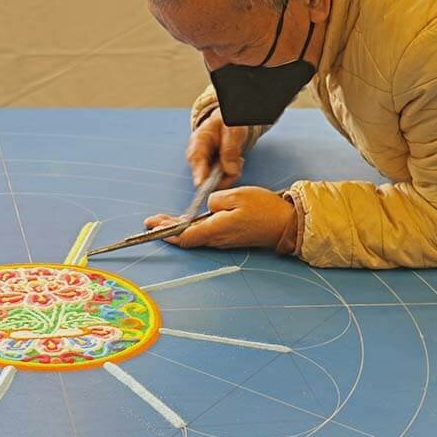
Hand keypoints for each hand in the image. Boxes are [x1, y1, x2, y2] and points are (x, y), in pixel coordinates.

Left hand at [144, 186, 295, 249]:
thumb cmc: (264, 209)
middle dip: (167, 229)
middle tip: (151, 222)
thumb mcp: (237, 195)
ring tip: (163, 221)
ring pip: (195, 236)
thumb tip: (207, 206)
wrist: (285, 223)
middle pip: (186, 237)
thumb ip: (215, 200)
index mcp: (216, 229)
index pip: (184, 234)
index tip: (152, 225)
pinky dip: (192, 228)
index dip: (166, 230)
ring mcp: (224, 240)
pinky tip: (188, 223)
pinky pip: (205, 234)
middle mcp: (217, 239)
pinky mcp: (230, 237)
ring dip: (178, 228)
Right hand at [188, 109, 247, 188]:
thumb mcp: (232, 130)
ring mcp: (203, 163)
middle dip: (224, 176)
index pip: (196, 162)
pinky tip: (235, 162)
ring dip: (229, 175)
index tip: (205, 186)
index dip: (200, 176)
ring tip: (239, 159)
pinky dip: (230, 174)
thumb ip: (230, 149)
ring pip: (213, 181)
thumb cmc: (227, 122)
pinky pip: (219, 179)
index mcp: (198, 142)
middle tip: (239, 163)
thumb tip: (230, 171)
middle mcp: (197, 155)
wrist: (226, 121)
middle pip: (204, 177)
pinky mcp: (210, 169)